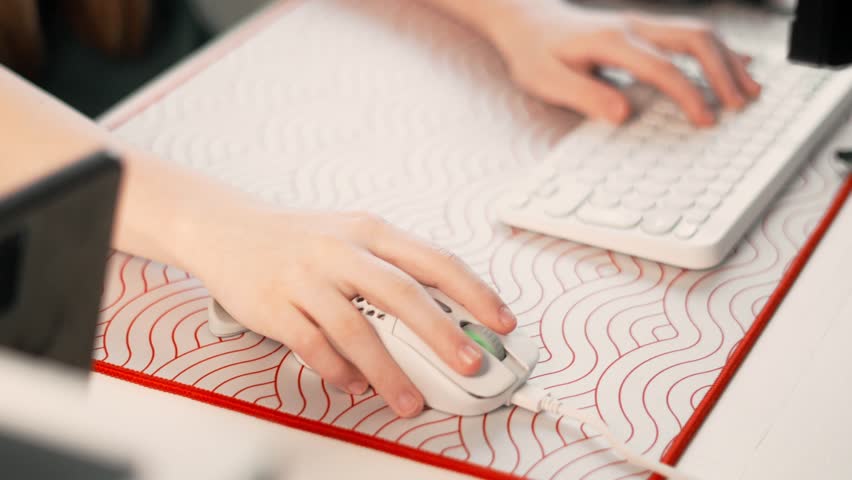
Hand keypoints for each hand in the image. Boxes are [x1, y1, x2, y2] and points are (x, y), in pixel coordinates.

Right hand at [187, 205, 516, 416]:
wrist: (227, 229)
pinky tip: (354, 385)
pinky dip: (339, 372)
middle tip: (470, 365)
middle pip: (403, 295)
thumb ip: (391, 269)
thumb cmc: (299, 240)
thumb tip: (443, 316)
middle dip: (442, 334)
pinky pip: (314, 346)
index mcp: (370, 231)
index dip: (474, 292)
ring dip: (389, 372)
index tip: (501, 321)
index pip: (435, 260)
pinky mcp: (275, 305)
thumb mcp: (351, 237)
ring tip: (410, 400)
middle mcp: (341, 251)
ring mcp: (306, 278)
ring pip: (357, 330)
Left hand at [481, 1, 760, 125]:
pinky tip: (739, 66)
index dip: (688, 95)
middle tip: (741, 106)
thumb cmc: (534, 54)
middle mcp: (632, 27)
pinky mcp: (646, 29)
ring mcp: (642, 24)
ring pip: (698, 32)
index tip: (706, 121)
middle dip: (723, 72)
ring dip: (729, 60)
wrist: (527, 21)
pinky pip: (691, 33)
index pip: (661, 68)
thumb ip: (585, 95)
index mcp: (610, 42)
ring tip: (751, 92)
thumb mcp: (547, 80)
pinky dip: (719, 50)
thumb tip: (623, 114)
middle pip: (693, 39)